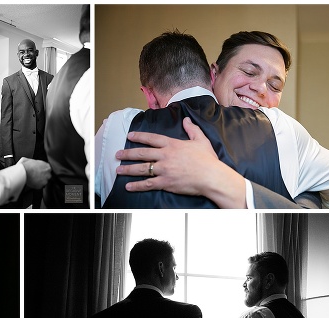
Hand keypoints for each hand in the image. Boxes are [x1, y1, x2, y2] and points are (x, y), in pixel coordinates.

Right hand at [19, 157, 51, 188]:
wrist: (24, 171)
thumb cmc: (26, 165)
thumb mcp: (30, 159)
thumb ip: (34, 161)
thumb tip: (30, 161)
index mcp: (47, 166)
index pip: (48, 170)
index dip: (43, 171)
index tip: (39, 172)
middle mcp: (48, 174)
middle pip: (47, 176)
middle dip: (42, 176)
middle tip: (36, 176)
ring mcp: (45, 180)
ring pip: (44, 182)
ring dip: (40, 181)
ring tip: (33, 179)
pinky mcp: (41, 186)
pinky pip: (39, 186)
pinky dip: (36, 185)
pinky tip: (32, 182)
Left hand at [115, 117, 246, 207]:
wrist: (211, 176)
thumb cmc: (207, 159)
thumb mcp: (201, 140)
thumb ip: (192, 129)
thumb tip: (186, 119)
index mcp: (172, 145)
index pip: (152, 138)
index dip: (139, 137)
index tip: (130, 136)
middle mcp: (165, 156)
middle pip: (142, 153)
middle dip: (127, 153)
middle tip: (117, 154)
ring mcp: (164, 169)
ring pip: (142, 168)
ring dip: (128, 169)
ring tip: (118, 169)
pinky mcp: (165, 182)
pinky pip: (148, 184)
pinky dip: (137, 186)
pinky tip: (128, 186)